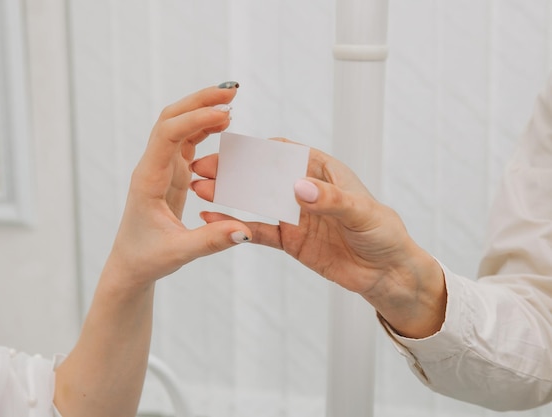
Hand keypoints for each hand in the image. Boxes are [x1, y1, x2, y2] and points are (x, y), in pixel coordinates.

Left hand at [108, 83, 251, 286]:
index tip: (225, 114)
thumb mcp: (180, 253)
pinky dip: (204, 127)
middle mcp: (153, 167)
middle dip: (199, 101)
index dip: (195, 120)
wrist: (132, 264)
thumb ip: (211, 241)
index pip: (167, 135)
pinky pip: (187, 141)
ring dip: (202, 109)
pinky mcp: (173, 173)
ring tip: (231, 100)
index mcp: (148, 179)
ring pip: (179, 125)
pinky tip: (223, 123)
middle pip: (171, 119)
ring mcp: (162, 167)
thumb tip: (244, 231)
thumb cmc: (148, 258)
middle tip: (232, 90)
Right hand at [191, 139, 445, 337]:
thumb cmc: (384, 234)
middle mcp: (303, 188)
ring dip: (229, 195)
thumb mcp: (362, 212)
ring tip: (201, 190)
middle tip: (203, 168)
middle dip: (233, 170)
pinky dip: (236, 224)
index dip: (256, 150)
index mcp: (322, 169)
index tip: (229, 150)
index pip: (283, 153)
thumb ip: (331, 200)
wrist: (387, 274)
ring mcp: (294, 213)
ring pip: (255, 200)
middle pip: (262, 174)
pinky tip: (214, 218)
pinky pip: (259, 229)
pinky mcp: (289, 239)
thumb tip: (299, 188)